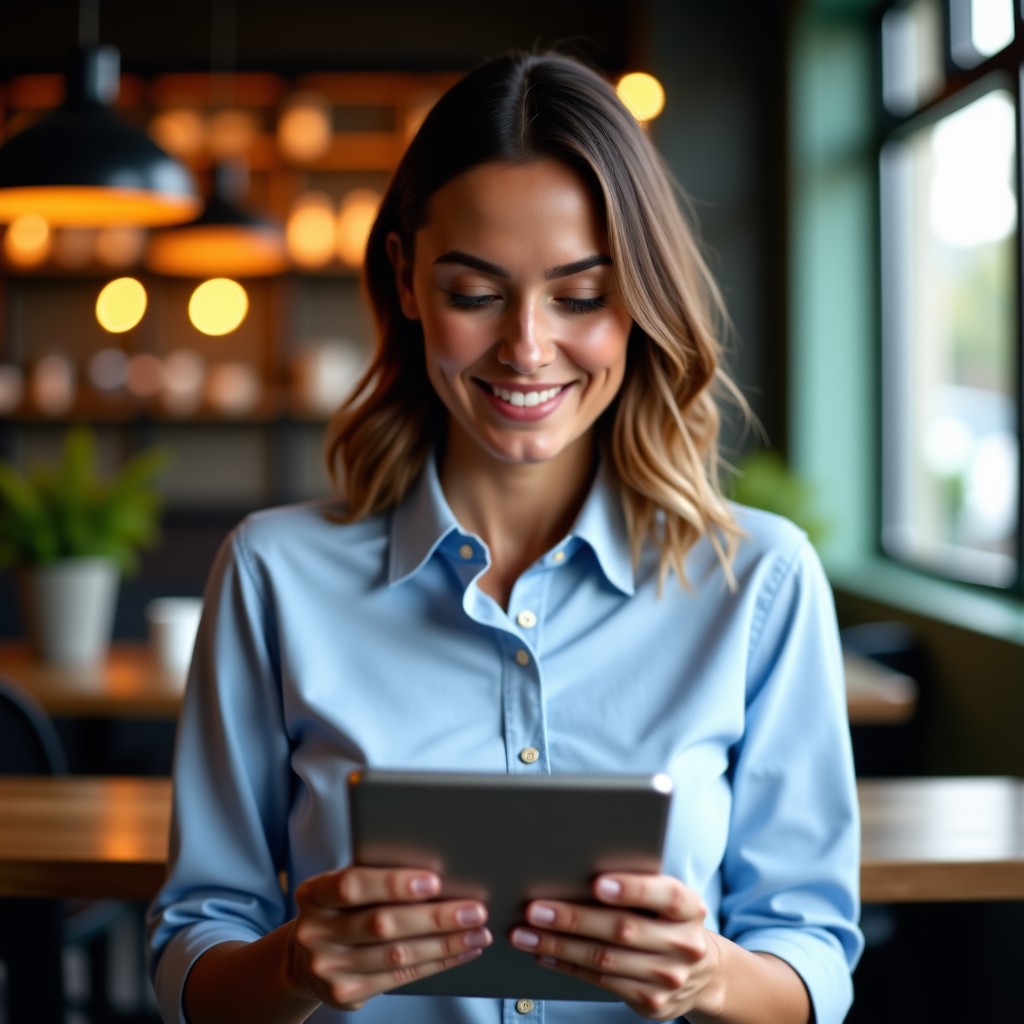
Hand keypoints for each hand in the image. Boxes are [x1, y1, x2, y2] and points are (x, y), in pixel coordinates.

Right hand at [287, 866, 491, 1009]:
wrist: (308, 958)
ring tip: (477, 933)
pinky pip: (399, 978)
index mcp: (314, 894)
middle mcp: (315, 932)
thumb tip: (440, 868)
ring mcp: (328, 968)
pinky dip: (436, 963)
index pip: (353, 885)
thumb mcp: (344, 887)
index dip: (394, 883)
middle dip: (435, 917)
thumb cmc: (341, 909)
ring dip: (444, 944)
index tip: (434, 880)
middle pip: (382, 924)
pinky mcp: (345, 994)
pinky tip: (460, 952)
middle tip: (474, 910)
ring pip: (396, 955)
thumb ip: (375, 878)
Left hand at [509, 872, 718, 1020]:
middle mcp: (684, 945)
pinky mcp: (650, 1003)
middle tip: (534, 909)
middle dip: (573, 918)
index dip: (633, 888)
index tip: (597, 882)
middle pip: (623, 929)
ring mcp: (668, 978)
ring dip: (558, 946)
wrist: (703, 974)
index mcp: (690, 909)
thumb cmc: (668, 921)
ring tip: (524, 934)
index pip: (665, 895)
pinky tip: (542, 955)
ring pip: (604, 959)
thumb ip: (638, 886)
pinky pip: (600, 982)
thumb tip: (577, 867)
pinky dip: (567, 966)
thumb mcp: (666, 900)